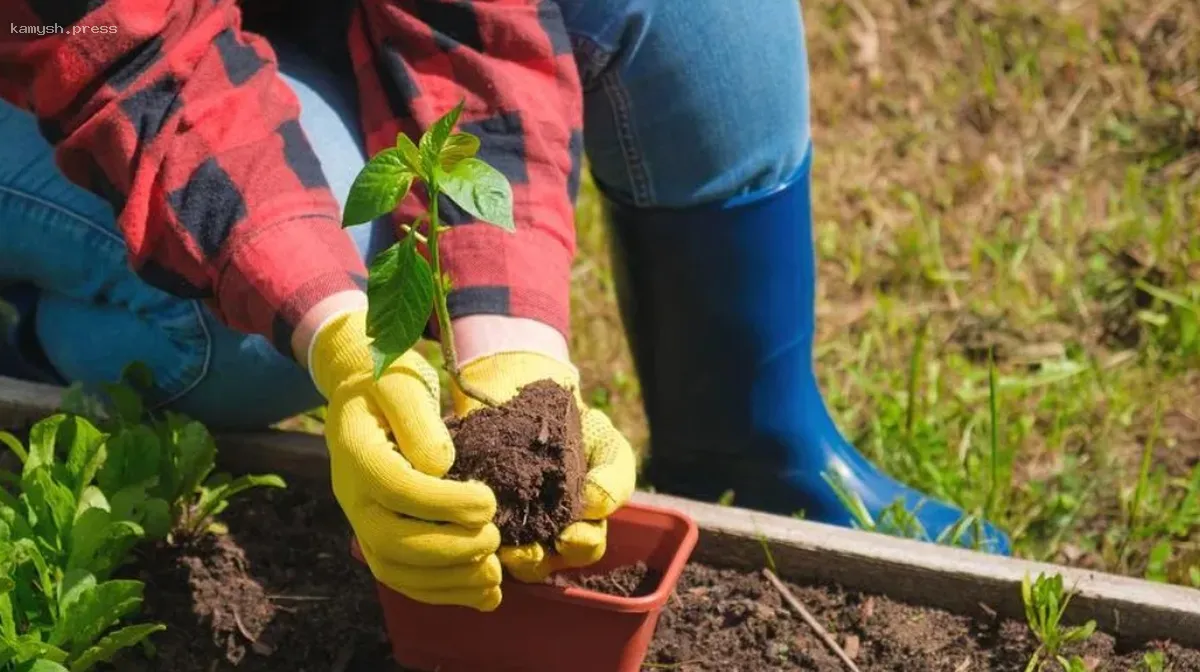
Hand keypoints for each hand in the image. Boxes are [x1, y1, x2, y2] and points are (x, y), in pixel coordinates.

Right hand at [310, 309, 502, 610]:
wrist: (360, 392)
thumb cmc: (387, 381)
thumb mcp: (401, 380)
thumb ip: (416, 417)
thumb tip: (440, 465)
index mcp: (356, 451)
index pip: (394, 488)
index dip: (442, 502)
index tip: (487, 500)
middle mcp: (351, 494)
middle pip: (390, 540)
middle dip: (448, 549)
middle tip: (494, 539)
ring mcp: (362, 521)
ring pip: (395, 570)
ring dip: (448, 581)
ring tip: (494, 575)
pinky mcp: (379, 538)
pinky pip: (404, 578)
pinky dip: (444, 592)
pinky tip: (484, 593)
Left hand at [450, 351, 636, 582]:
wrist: (518, 387)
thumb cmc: (572, 422)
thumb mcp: (604, 442)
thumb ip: (613, 475)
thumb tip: (595, 505)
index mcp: (579, 522)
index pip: (584, 548)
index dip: (580, 546)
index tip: (569, 535)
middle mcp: (543, 532)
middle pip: (540, 564)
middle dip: (536, 560)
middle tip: (526, 550)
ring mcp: (506, 525)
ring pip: (504, 559)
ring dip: (501, 557)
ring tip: (497, 542)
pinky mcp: (470, 512)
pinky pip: (470, 534)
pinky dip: (472, 531)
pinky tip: (472, 519)